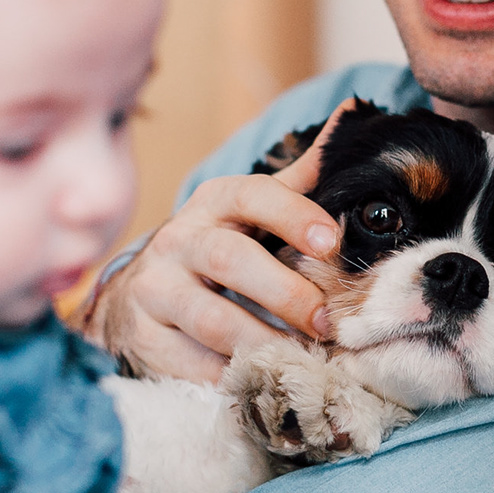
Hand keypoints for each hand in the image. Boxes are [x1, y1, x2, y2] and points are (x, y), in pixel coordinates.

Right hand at [83, 102, 354, 382]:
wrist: (140, 294)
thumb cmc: (215, 248)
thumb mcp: (250, 211)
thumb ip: (300, 178)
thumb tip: (353, 112)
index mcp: (214, 204)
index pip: (251, 194)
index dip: (293, 214)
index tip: (333, 239)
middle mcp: (179, 241)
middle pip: (231, 260)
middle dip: (285, 292)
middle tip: (328, 322)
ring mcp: (155, 290)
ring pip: (212, 319)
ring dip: (265, 341)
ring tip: (303, 358)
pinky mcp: (143, 337)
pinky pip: (191, 363)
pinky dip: (232, 375)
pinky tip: (264, 380)